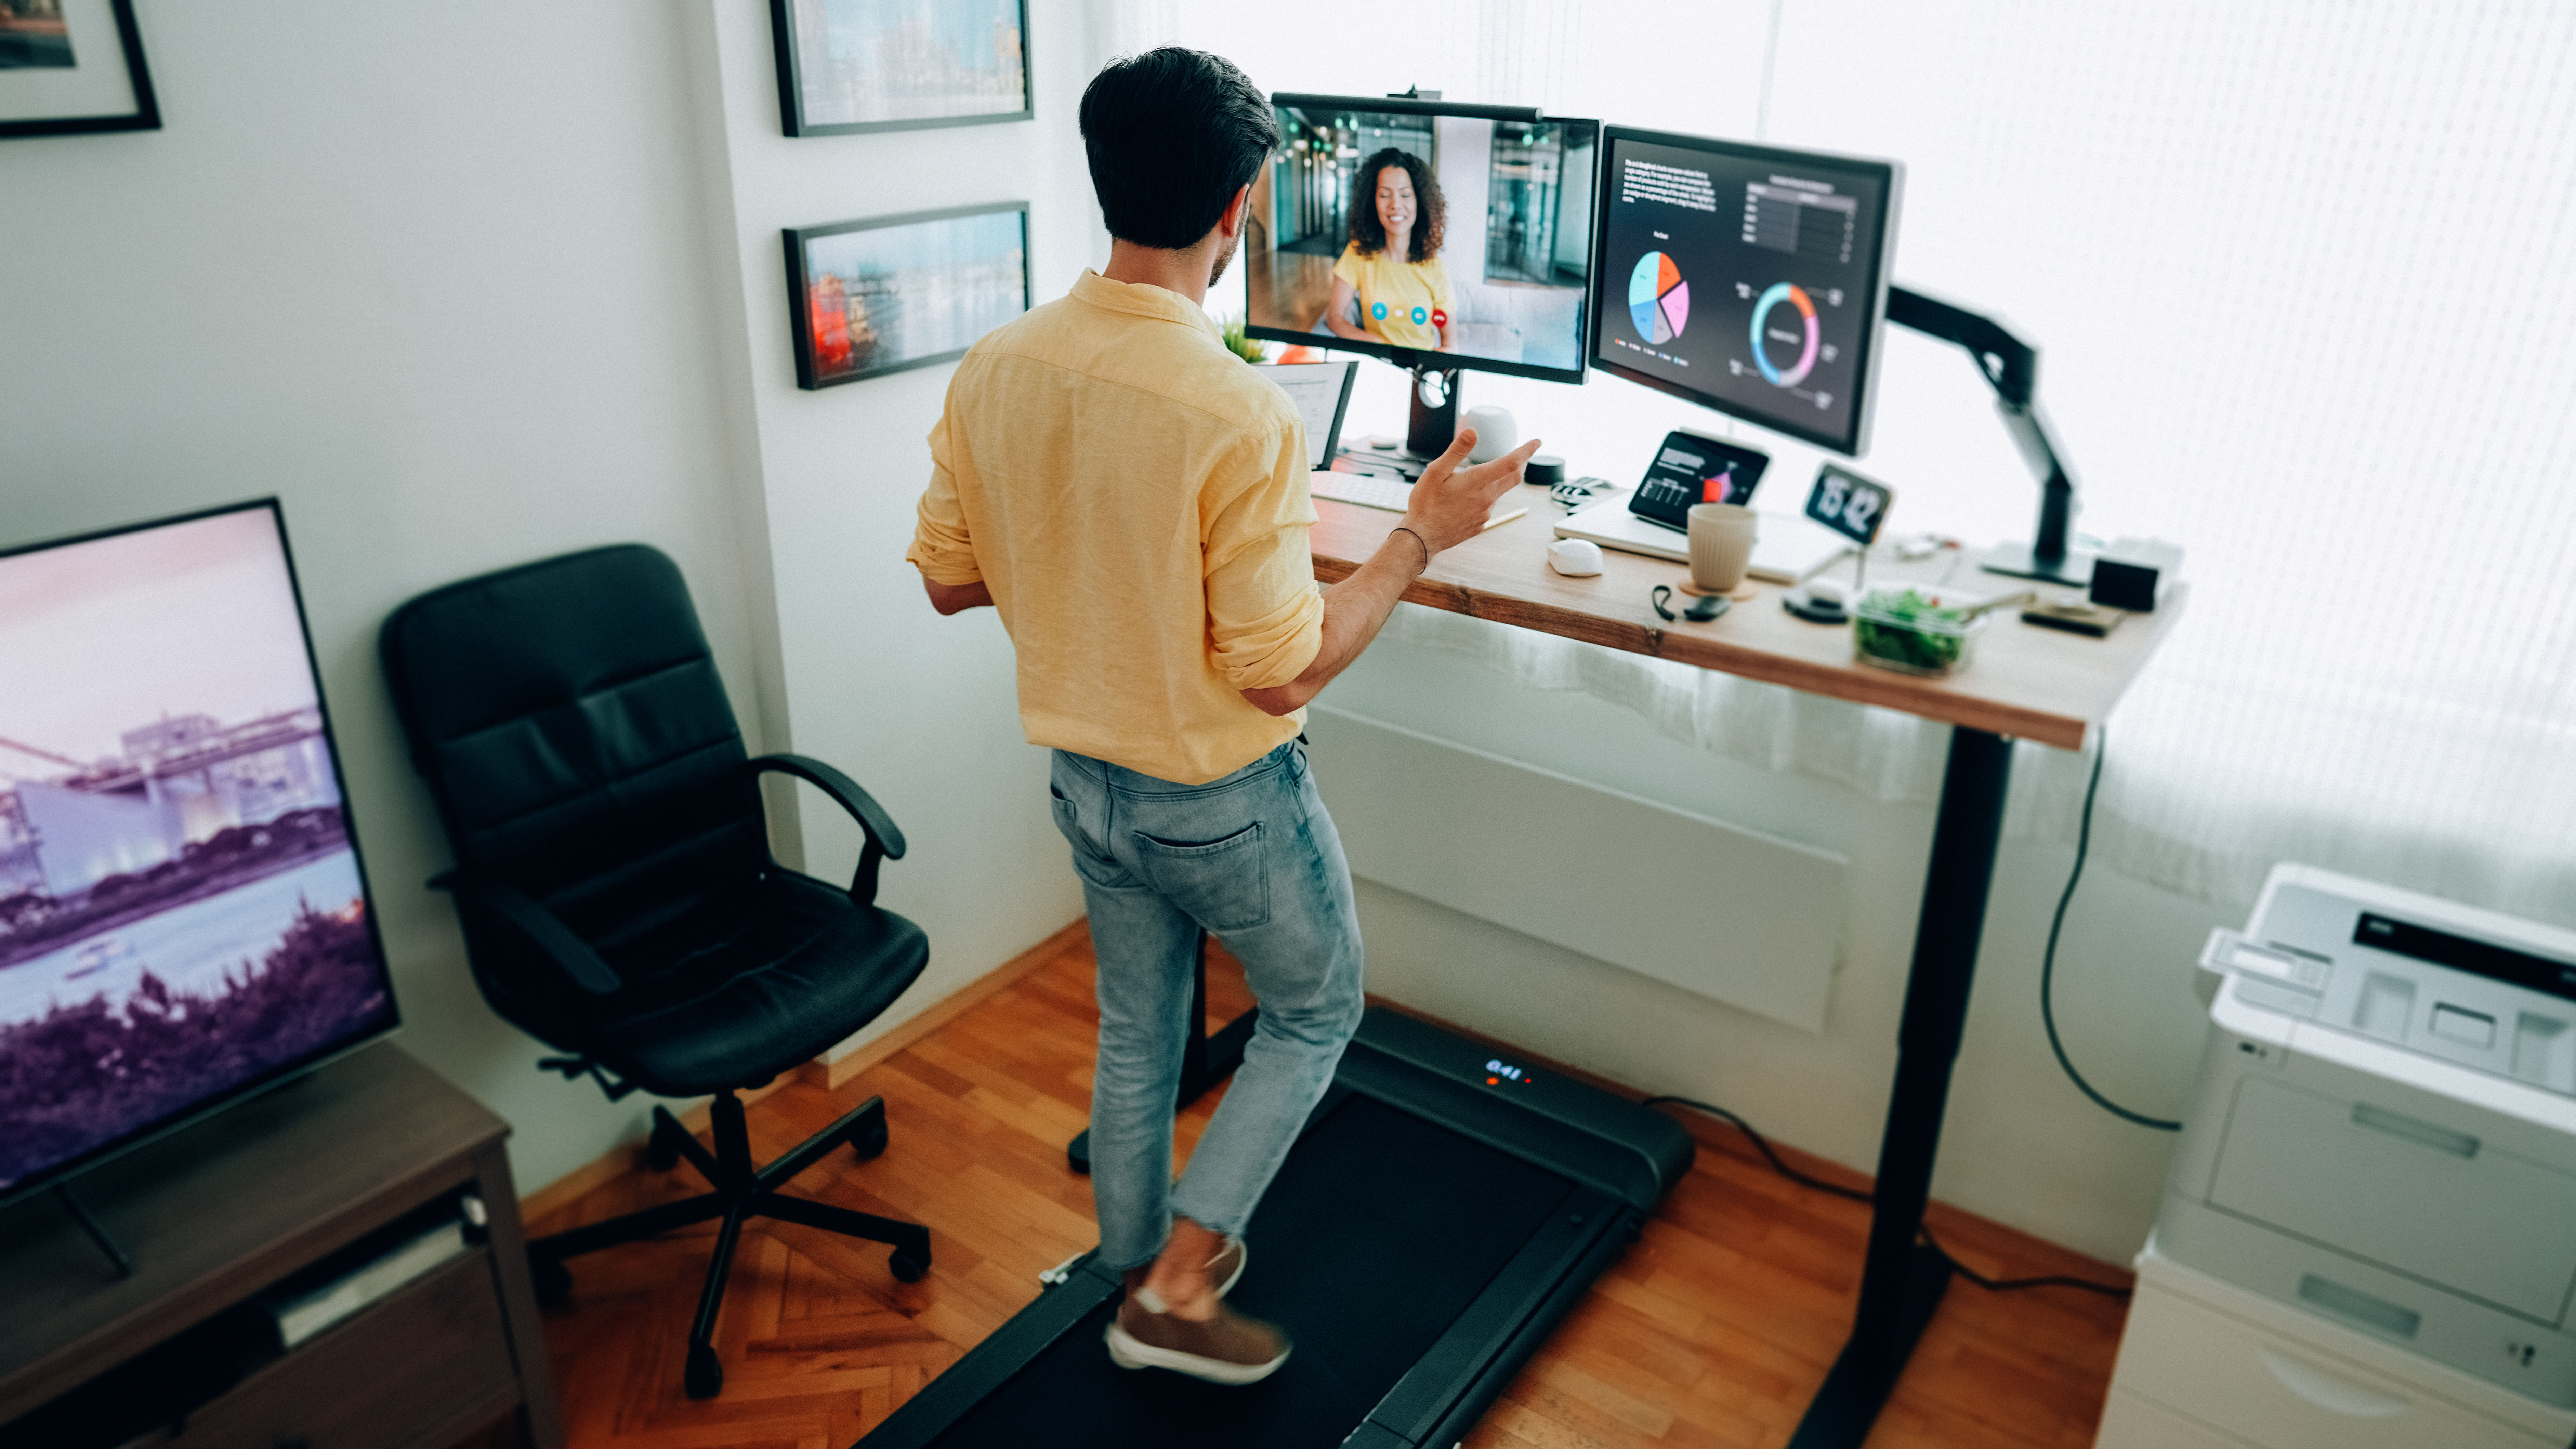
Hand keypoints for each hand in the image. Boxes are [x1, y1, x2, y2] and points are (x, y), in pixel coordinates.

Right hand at [1399, 429, 1542, 555]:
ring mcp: (1485, 513)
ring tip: (1473, 480)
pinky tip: (1465, 500)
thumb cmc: (1425, 503)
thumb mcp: (1435, 471)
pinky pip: (1487, 506)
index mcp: (1477, 481)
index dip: (1527, 450)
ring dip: (1496, 481)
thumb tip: (1473, 432)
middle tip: (1522, 455)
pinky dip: (1483, 497)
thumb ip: (1457, 451)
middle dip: (1521, 464)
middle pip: (1514, 477)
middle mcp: (1486, 497)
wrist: (1421, 537)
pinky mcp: (1480, 524)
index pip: (1512, 462)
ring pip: (1498, 492)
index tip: (1537, 442)